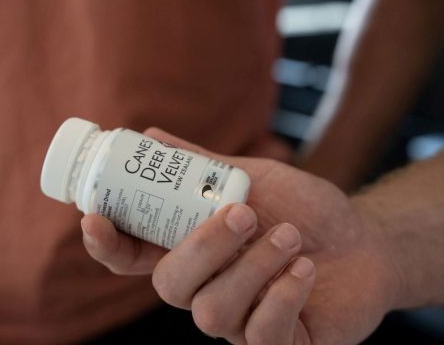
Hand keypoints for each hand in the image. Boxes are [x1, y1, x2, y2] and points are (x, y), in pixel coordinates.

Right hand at [81, 128, 399, 343]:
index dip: (108, 245)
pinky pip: (260, 336)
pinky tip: (304, 268)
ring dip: (252, 267)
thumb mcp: (252, 177)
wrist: (363, 240)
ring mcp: (238, 321)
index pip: (133, 259)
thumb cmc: (301, 208)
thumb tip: (151, 136)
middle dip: (203, 248)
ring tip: (288, 234)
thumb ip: (202, 165)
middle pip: (170, 287)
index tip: (96, 217)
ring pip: (212, 313)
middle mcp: (207, 288)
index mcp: (193, 250)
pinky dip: (282, 296)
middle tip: (244, 212)